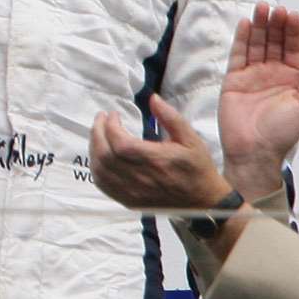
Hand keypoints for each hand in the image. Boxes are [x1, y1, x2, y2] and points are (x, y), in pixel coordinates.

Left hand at [90, 95, 231, 211]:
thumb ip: (170, 117)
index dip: (110, 126)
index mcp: (155, 160)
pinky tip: (100, 155)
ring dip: (94, 148)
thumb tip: (152, 98)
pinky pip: (103, 184)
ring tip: (98, 133)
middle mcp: (140, 178)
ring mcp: (131, 191)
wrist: (203, 201)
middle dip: (97, 132)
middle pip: (105, 154)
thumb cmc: (197, 168)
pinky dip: (96, 168)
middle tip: (100, 119)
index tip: (113, 114)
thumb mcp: (190, 139)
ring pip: (100, 169)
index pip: (120, 142)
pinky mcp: (128, 200)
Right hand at [222, 3, 298, 197]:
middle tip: (275, 8)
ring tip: (260, 8)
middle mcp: (272, 73)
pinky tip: (244, 24)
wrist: (255, 150)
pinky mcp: (233, 79)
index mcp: (292, 78)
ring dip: (258, 26)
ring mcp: (252, 75)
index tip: (292, 14)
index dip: (293, 31)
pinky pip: (237, 55)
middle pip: (273, 42)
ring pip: (256, 44)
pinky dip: (240, 39)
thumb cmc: (282, 132)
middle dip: (275, 24)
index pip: (293, 48)